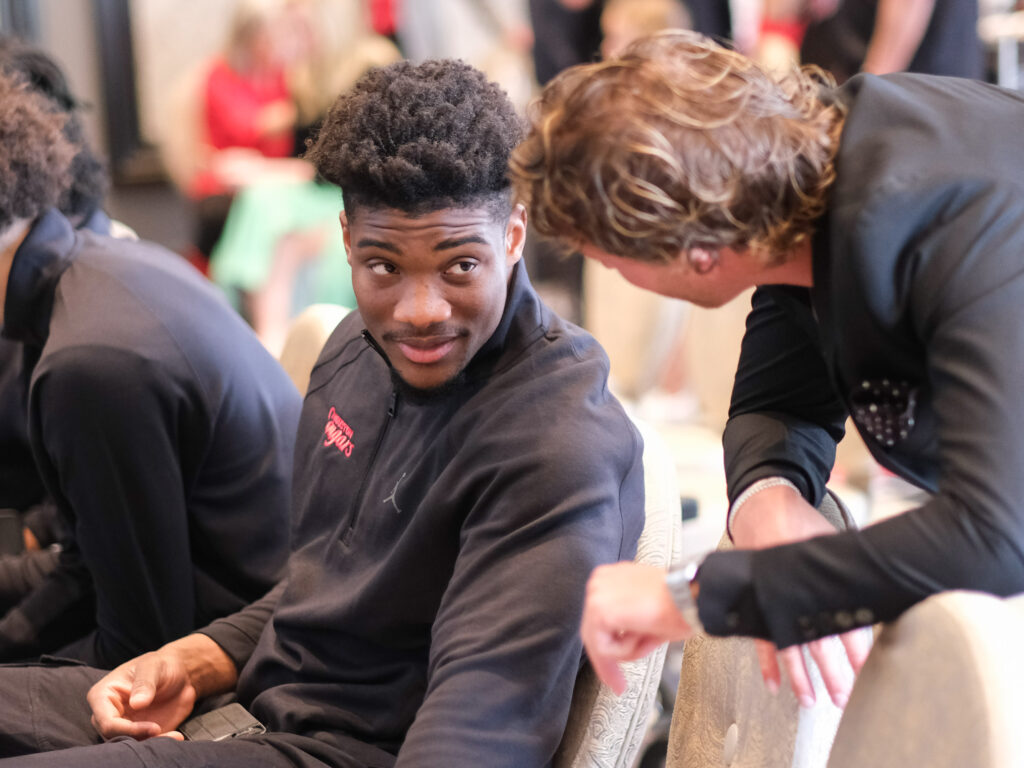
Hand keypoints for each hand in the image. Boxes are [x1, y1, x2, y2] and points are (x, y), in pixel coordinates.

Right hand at [87, 633, 236, 740]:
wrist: (181, 673)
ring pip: (128, 744)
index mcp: (103, 695)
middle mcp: (108, 713)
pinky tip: (176, 736)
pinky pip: (144, 744)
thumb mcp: (153, 666)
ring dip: (150, 743)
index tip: (153, 727)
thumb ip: (144, 683)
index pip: (106, 721)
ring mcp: (123, 725)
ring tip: (174, 735)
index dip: (127, 729)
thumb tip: (136, 704)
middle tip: (162, 731)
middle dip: (138, 738)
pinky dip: (159, 743)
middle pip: (113, 737)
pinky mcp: (139, 733)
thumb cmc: (162, 665)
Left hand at [581, 562, 695, 694]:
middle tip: (618, 684)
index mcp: (609, 578)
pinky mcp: (600, 611)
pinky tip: (644, 636)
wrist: (689, 597)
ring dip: (629, 651)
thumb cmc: (677, 603)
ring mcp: (596, 596)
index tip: (612, 669)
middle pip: (593, 633)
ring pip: (601, 643)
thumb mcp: (646, 612)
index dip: (606, 645)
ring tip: (650, 640)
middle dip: (607, 662)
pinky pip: (605, 648)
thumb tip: (621, 643)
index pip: (598, 620)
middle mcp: (598, 583)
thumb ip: (627, 622)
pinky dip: (627, 650)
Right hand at [731, 486, 871, 707]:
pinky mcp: (756, 603)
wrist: (761, 508)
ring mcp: (773, 600)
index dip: (856, 647)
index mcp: (818, 579)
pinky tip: (774, 684)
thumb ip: (849, 567)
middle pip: (816, 640)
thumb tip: (883, 586)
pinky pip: (760, 639)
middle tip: (843, 696)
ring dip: (800, 676)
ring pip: (788, 646)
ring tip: (811, 700)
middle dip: (832, 671)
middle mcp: (795, 593)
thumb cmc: (800, 523)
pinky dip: (767, 663)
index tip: (868, 669)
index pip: (842, 619)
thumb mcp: (831, 540)